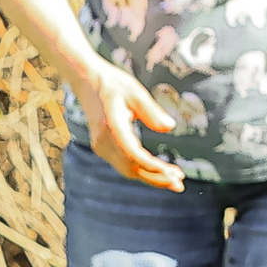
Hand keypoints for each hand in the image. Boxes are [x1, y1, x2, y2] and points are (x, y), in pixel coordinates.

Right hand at [70, 61, 185, 191]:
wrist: (86, 81)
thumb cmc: (113, 83)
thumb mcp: (135, 91)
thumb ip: (152, 111)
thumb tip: (170, 127)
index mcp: (111, 126)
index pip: (133, 154)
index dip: (153, 167)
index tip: (173, 175)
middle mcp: (104, 141)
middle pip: (131, 169)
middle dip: (156, 178)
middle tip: (180, 185)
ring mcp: (101, 147)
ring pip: (127, 171)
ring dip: (151, 177)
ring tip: (174, 180)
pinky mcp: (103, 148)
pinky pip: (123, 165)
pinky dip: (141, 171)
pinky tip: (158, 171)